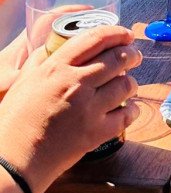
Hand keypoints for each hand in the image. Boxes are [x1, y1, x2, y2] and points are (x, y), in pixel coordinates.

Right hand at [0, 24, 141, 192]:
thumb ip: (41, 61)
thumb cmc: (14, 122)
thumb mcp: (24, 81)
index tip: (125, 34)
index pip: (95, 39)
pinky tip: (130, 109)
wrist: (15, 160)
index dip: (116, 32)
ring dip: (132, 83)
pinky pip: (126, 115)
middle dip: (131, 54)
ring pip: (126, 85)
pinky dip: (133, 111)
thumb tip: (54, 47)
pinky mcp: (96, 133)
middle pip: (117, 58)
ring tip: (129, 85)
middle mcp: (76, 83)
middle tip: (134, 56)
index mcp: (57, 67)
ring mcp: (89, 108)